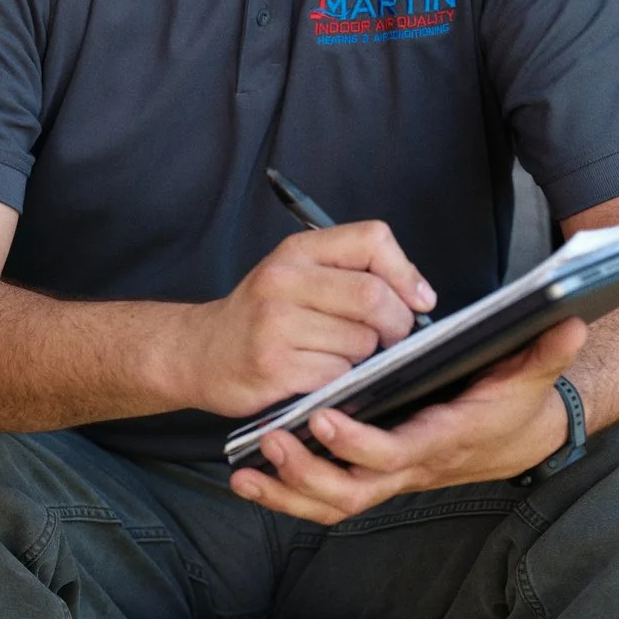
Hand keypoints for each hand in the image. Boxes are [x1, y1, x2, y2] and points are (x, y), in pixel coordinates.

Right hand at [176, 222, 437, 420]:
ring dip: (364, 357)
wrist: (199, 352)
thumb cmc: (263, 316)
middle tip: (390, 339)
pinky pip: (336, 374)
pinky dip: (340, 380)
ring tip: (340, 356)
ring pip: (360, 341)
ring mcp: (275, 323)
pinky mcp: (273, 365)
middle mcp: (283, 279)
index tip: (417, 300)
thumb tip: (419, 296)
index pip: (372, 239)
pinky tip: (319, 375)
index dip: (406, 272)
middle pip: (372, 295)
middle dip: (396, 324)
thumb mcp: (299, 275)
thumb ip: (353, 273)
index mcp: (297, 250)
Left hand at [230, 319, 582, 524]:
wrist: (517, 439)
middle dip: (308, 471)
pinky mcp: (373, 478)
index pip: (395, 453)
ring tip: (247, 469)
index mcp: (442, 440)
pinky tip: (249, 480)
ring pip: (333, 504)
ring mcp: (390, 478)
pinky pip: (325, 501)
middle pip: (353, 490)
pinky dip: (285, 496)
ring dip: (288, 491)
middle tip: (271, 438)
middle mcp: (411, 468)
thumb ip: (545, 349)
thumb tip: (570, 320)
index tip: (323, 416)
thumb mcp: (531, 374)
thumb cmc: (515, 403)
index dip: (358, 442)